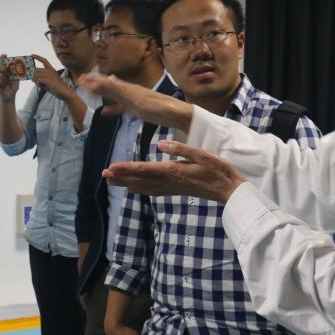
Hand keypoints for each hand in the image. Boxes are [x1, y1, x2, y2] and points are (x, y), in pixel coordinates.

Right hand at [0, 54, 19, 101]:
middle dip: (2, 67)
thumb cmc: (13, 87)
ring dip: (3, 77)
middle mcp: (1, 72)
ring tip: (6, 82)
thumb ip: (16, 74)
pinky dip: (0, 82)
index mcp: (6, 70)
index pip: (3, 62)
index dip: (3, 58)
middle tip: (6, 70)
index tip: (4, 55)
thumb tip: (16, 68)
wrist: (10, 95)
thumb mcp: (17, 80)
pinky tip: (2, 85)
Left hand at [30, 55, 71, 99]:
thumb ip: (41, 78)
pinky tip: (42, 86)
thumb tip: (32, 78)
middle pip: (36, 70)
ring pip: (36, 75)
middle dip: (34, 77)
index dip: (37, 57)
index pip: (44, 60)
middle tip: (36, 82)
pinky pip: (38, 79)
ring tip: (40, 85)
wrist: (64, 92)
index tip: (32, 55)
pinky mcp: (48, 79)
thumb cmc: (56, 88)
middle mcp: (50, 70)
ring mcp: (50, 74)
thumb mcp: (49, 81)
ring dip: (35, 81)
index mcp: (52, 69)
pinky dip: (38, 84)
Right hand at [78, 73, 192, 130]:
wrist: (178, 115)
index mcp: (128, 88)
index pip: (106, 83)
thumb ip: (120, 91)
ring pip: (114, 95)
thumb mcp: (136, 99)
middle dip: (95, 84)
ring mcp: (135, 100)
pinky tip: (106, 112)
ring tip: (91, 90)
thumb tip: (103, 79)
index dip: (93, 81)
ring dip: (102, 93)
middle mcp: (130, 91)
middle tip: (81, 80)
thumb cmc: (159, 108)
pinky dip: (112, 108)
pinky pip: (121, 107)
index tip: (80, 79)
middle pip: (109, 86)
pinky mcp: (139, 109)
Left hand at [103, 139, 244, 201]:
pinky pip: (154, 191)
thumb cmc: (218, 170)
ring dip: (127, 183)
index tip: (112, 167)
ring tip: (112, 181)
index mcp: (175, 170)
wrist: (230, 190)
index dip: (127, 168)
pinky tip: (133, 189)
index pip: (145, 168)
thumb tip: (161, 143)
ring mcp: (173, 188)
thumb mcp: (202, 155)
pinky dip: (141, 190)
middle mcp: (170, 181)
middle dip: (122, 176)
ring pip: (145, 186)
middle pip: (141, 179)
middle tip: (104, 174)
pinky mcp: (177, 190)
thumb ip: (181, 148)